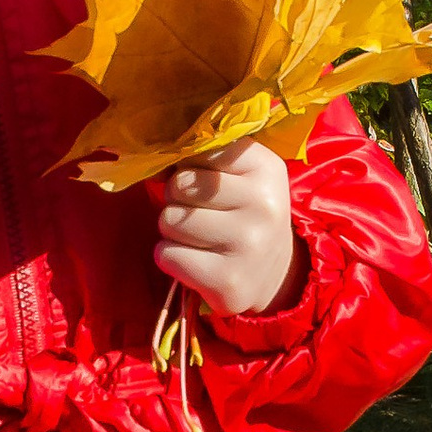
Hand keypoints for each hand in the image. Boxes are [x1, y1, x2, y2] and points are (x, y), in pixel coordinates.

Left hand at [155, 140, 300, 319]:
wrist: (276, 276)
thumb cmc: (244, 215)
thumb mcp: (242, 176)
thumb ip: (203, 158)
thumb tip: (156, 165)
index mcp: (267, 168)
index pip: (199, 150)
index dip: (191, 167)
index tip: (208, 182)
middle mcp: (263, 205)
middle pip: (179, 185)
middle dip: (178, 200)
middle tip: (203, 215)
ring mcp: (248, 245)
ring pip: (169, 220)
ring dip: (173, 231)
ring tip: (200, 239)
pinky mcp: (228, 280)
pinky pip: (166, 255)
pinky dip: (171, 258)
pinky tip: (196, 261)